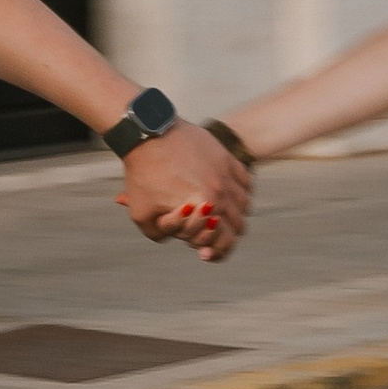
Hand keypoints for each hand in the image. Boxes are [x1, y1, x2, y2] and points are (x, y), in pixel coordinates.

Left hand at [117, 123, 250, 261]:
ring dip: (234, 214)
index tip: (204, 253)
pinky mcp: (225, 156)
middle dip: (225, 235)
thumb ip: (162, 235)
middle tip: (210, 235)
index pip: (226, 241)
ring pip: (245, 204)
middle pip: (239, 225)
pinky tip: (226, 194)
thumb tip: (179, 238)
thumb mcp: (142, 215)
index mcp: (205, 206)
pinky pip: (246, 181)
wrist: (146, 135)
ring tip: (218, 215)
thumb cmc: (141, 174)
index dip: (216, 252)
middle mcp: (221, 190)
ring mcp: (225, 172)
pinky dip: (241, 192)